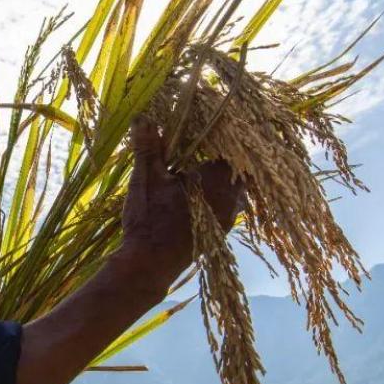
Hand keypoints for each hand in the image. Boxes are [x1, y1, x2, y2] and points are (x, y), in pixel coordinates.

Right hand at [117, 113, 243, 270]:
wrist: (148, 266)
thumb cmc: (148, 221)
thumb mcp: (145, 180)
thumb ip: (148, 148)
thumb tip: (143, 117)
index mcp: (215, 181)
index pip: (236, 149)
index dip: (230, 133)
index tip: (222, 119)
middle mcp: (228, 199)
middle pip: (240, 168)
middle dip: (229, 153)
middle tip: (213, 139)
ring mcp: (226, 217)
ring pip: (237, 187)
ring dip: (226, 174)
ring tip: (208, 161)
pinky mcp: (220, 230)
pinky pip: (230, 203)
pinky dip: (221, 192)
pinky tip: (203, 188)